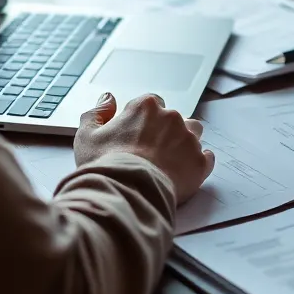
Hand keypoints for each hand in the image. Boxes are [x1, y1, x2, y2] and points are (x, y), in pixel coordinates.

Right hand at [74, 93, 214, 203]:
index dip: (144, 119)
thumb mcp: (87, 136)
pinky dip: (198, 163)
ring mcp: (188, 139)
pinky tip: (184, 172)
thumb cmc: (106, 166)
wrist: (126, 194)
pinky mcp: (200, 163)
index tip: (137, 134)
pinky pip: (206, 158)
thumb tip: (107, 99)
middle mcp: (172, 117)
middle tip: (150, 151)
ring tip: (170, 161)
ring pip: (194, 133)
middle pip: (174, 118)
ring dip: (185, 142)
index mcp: (146, 106)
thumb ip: (96, 113)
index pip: (152, 103)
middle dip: (165, 131)